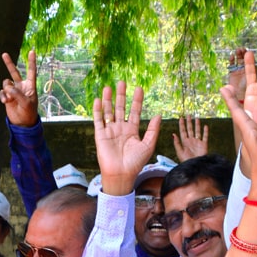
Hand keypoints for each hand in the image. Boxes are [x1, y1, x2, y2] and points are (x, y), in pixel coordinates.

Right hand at [0, 49, 38, 126]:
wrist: (22, 123)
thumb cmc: (28, 112)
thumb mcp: (26, 103)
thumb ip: (17, 93)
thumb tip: (8, 87)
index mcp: (30, 86)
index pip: (31, 71)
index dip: (31, 62)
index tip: (32, 51)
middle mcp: (21, 86)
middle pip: (15, 72)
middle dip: (9, 63)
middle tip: (4, 54)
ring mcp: (13, 91)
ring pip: (6, 83)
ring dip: (7, 90)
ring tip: (9, 99)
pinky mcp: (7, 96)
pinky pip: (2, 92)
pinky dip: (3, 96)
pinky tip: (5, 102)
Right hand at [93, 81, 159, 195]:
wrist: (122, 174)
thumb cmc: (136, 162)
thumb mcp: (148, 145)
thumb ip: (153, 130)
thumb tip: (158, 115)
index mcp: (132, 130)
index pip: (134, 111)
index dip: (137, 100)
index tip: (139, 88)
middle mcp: (120, 128)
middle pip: (120, 108)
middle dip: (121, 95)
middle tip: (122, 82)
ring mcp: (110, 131)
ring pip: (108, 111)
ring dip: (108, 100)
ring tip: (109, 87)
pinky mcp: (100, 135)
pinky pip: (98, 120)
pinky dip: (98, 110)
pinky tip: (99, 100)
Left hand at [172, 115, 208, 160]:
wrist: (195, 166)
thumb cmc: (186, 161)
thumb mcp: (179, 152)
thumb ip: (176, 143)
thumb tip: (173, 134)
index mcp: (184, 142)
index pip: (183, 131)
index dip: (181, 125)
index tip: (181, 118)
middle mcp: (191, 141)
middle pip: (190, 129)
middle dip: (189, 122)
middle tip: (188, 115)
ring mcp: (198, 142)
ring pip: (197, 131)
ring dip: (197, 125)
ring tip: (196, 118)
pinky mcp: (204, 145)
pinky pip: (205, 136)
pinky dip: (205, 131)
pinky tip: (205, 126)